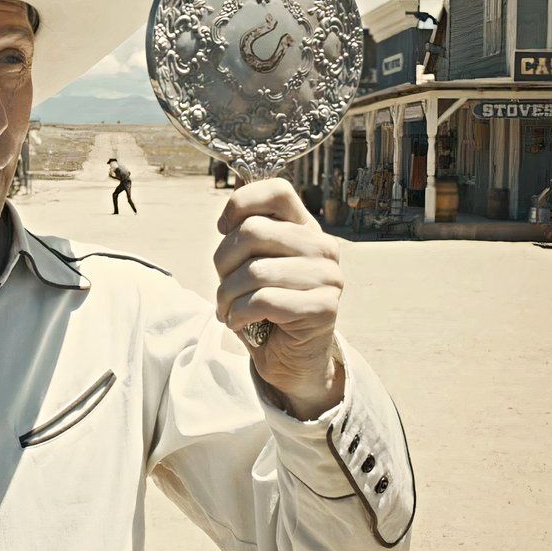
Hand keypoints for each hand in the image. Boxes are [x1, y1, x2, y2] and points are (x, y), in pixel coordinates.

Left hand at [212, 178, 343, 419]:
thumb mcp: (250, 264)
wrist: (288, 359)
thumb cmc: (264, 308)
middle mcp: (323, 246)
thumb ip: (246, 237)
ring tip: (228, 310)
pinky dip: (239, 315)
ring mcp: (329, 277)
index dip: (240, 204)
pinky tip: (240, 323)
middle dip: (222, 263)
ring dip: (227, 296)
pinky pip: (264, 301)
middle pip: (252, 231)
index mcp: (304, 227)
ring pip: (254, 271)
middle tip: (223, 287)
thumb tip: (227, 220)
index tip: (223, 229)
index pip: (276, 191)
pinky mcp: (325, 308)